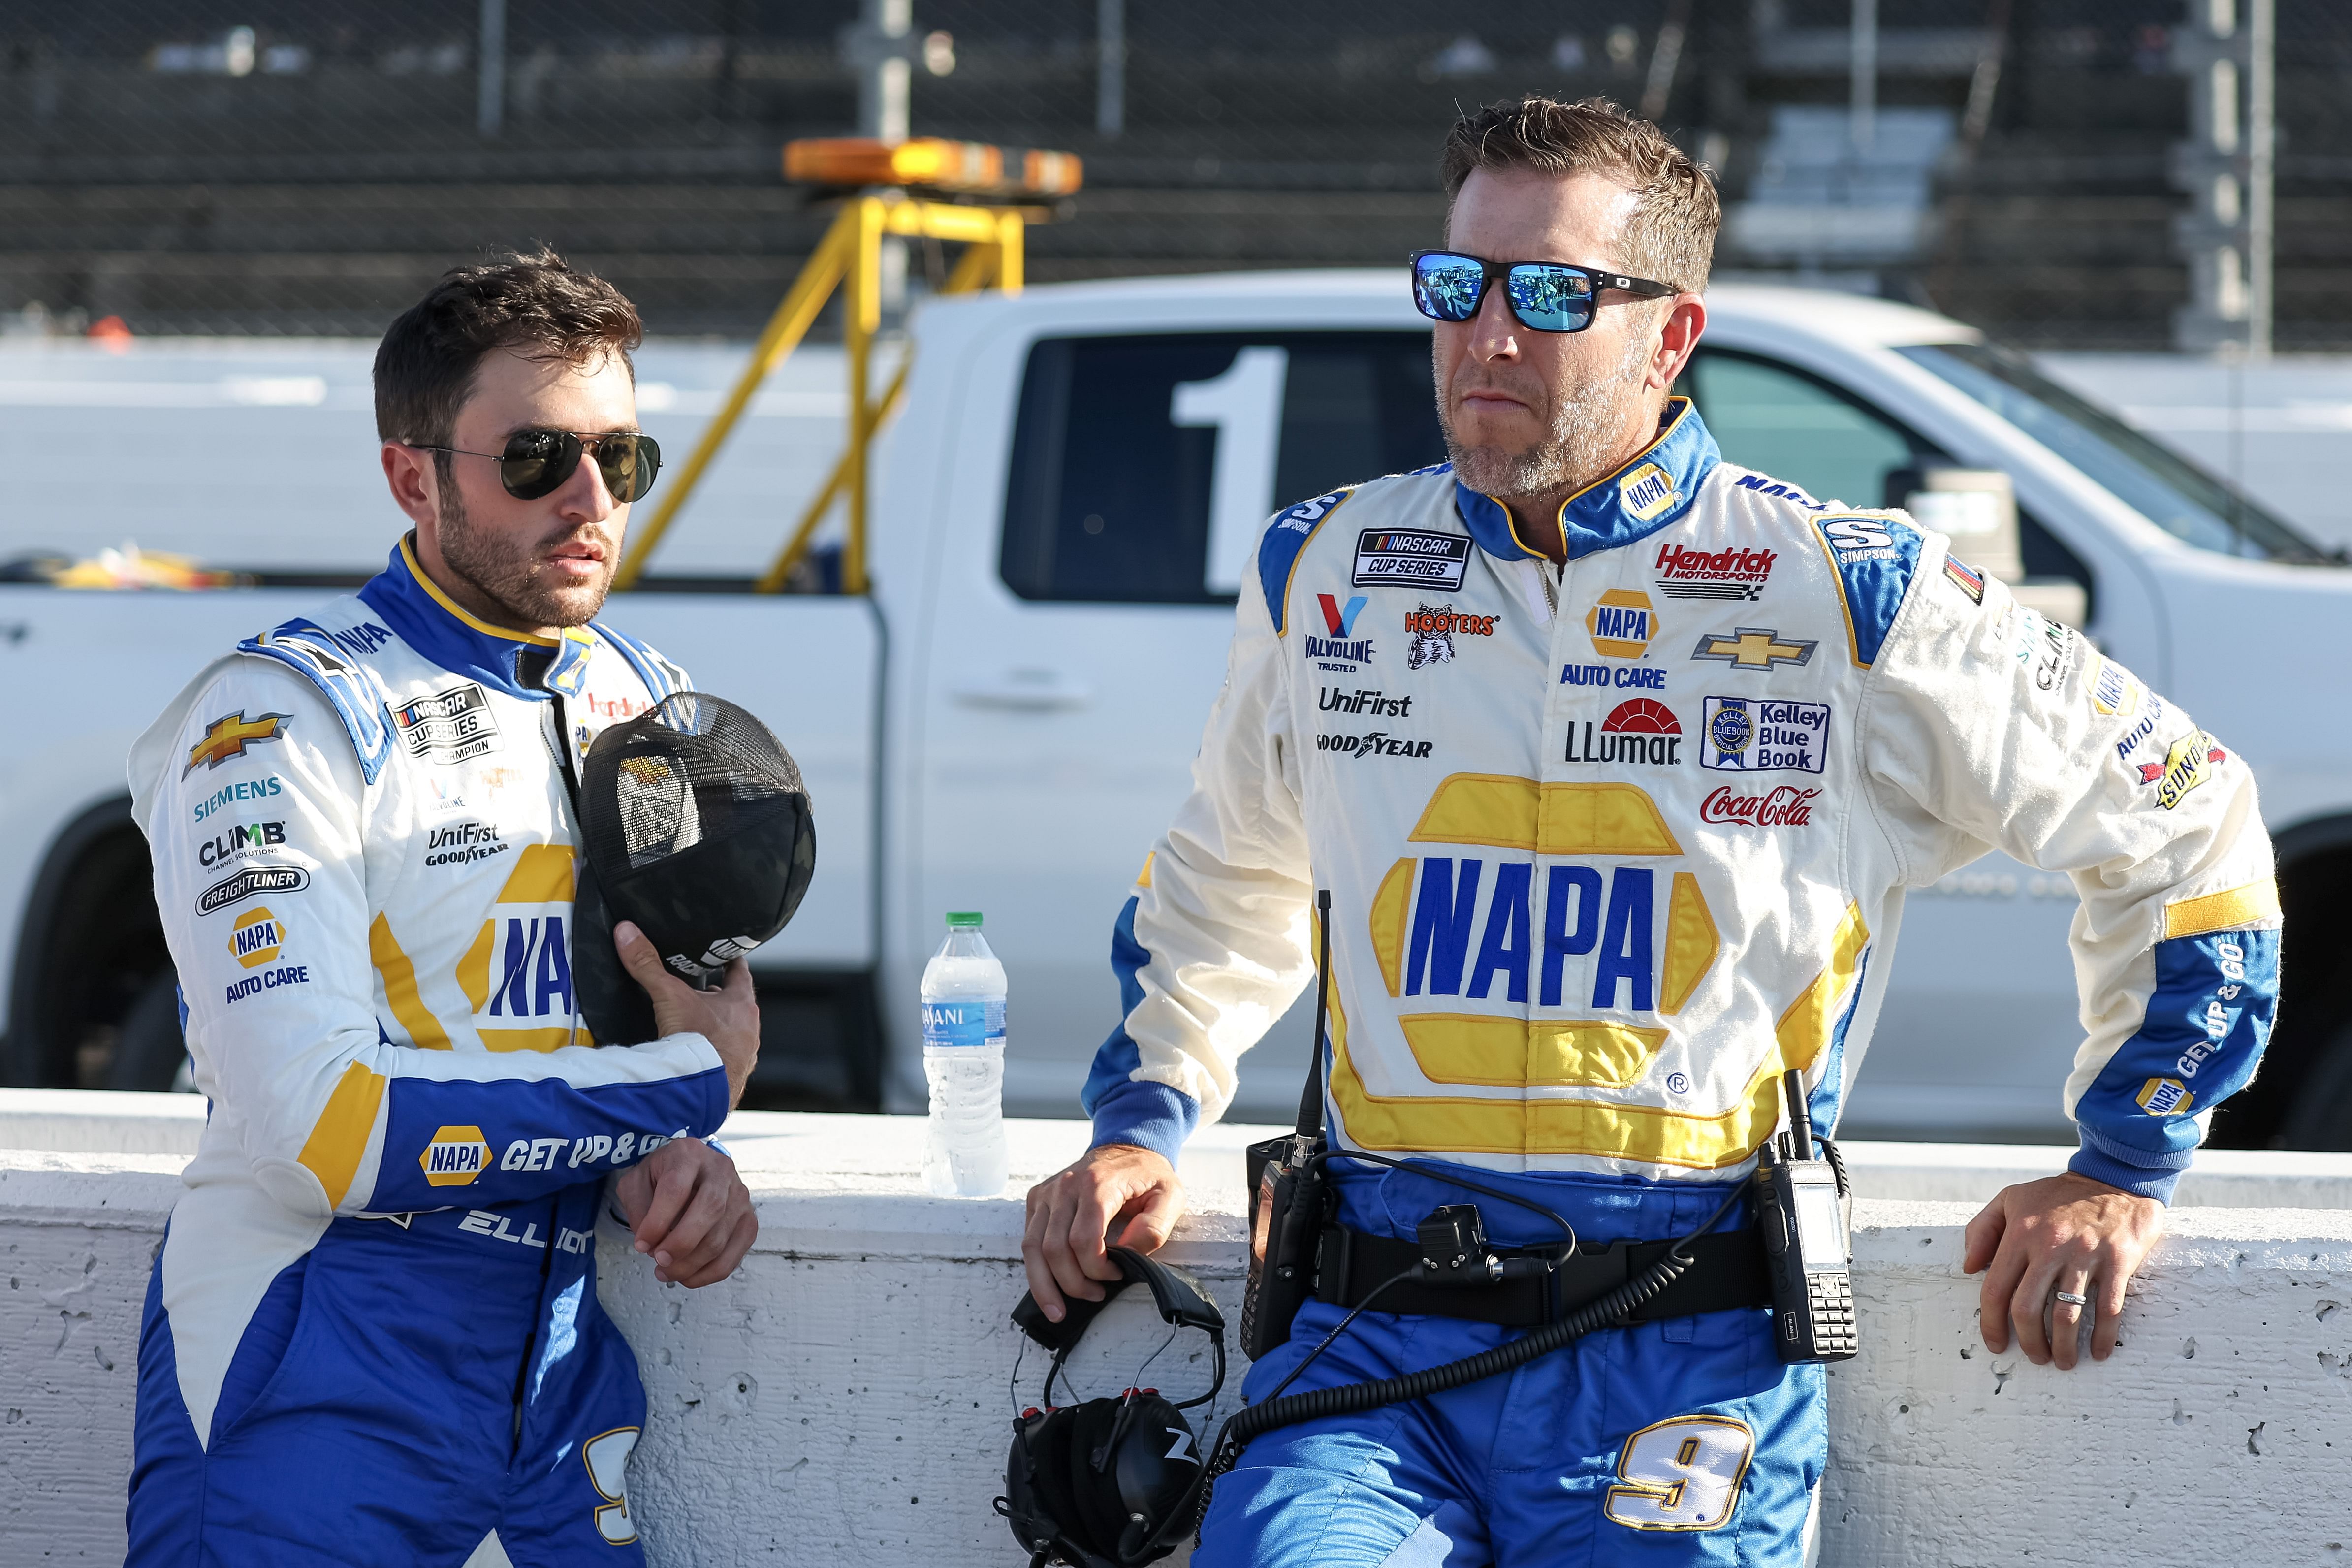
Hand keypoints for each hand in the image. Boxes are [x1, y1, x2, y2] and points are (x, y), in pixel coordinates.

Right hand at [614, 920, 759, 1107]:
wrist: (703, 1091)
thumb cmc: (698, 1041)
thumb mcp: (669, 996)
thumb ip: (647, 965)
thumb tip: (627, 932)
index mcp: (741, 1003)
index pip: (739, 972)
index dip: (730, 961)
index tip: (725, 954)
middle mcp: (749, 1028)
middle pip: (735, 1004)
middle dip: (717, 996)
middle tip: (700, 988)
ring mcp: (744, 1054)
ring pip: (731, 1032)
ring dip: (715, 1026)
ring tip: (695, 1023)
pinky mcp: (732, 1077)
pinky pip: (724, 1058)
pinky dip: (711, 1052)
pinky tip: (695, 1055)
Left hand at [615, 1136, 757, 1286]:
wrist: (690, 1169)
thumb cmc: (661, 1177)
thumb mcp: (637, 1182)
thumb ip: (637, 1208)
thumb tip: (650, 1244)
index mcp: (690, 1154)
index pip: (676, 1189)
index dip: (657, 1222)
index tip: (640, 1245)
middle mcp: (721, 1170)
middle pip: (709, 1209)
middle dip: (681, 1243)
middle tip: (659, 1261)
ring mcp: (740, 1195)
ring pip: (721, 1237)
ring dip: (690, 1264)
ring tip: (665, 1273)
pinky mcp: (749, 1220)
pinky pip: (733, 1254)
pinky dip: (709, 1273)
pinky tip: (687, 1277)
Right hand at [1021, 1143, 1185, 1323]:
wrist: (1127, 1147)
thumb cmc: (1148, 1175)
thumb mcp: (1170, 1196)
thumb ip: (1154, 1227)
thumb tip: (1127, 1254)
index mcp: (1097, 1184)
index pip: (1083, 1240)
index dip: (1097, 1268)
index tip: (1117, 1275)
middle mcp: (1066, 1186)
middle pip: (1054, 1249)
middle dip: (1073, 1283)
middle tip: (1095, 1295)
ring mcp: (1048, 1193)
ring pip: (1032, 1248)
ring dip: (1044, 1285)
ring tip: (1057, 1310)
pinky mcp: (1038, 1199)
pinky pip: (1029, 1240)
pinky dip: (1036, 1268)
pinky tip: (1049, 1286)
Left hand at [1963, 1171, 2166, 1369]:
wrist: (2114, 1178)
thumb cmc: (2058, 1194)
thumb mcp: (2011, 1199)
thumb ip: (1982, 1230)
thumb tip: (1968, 1267)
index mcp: (2020, 1234)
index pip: (1995, 1288)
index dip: (1991, 1323)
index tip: (1995, 1344)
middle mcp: (2049, 1247)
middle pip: (2027, 1308)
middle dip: (2028, 1342)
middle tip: (2035, 1357)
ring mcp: (2084, 1255)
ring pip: (2067, 1315)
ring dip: (2064, 1347)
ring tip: (2063, 1361)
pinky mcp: (2118, 1261)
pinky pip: (2109, 1309)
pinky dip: (2103, 1337)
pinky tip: (2098, 1352)